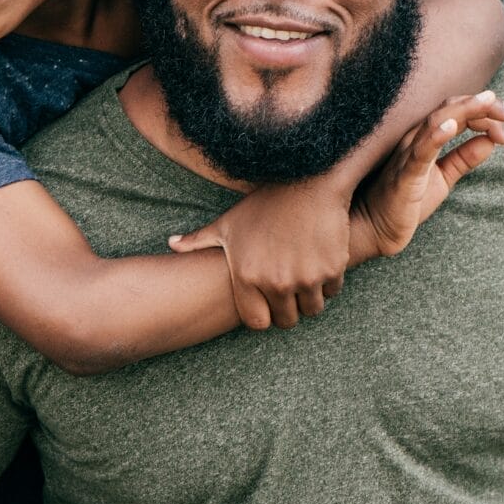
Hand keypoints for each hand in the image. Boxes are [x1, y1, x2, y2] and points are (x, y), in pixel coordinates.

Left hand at [169, 180, 350, 329]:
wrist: (308, 180)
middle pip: (286, 321)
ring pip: (311, 309)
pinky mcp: (331, 270)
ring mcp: (306, 278)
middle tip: (289, 292)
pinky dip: (328, 282)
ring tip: (305, 276)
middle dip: (288, 310)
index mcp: (247, 277)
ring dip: (309, 298)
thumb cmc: (264, 204)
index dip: (263, 315)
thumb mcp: (227, 223)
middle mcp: (276, 283)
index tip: (267, 304)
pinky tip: (320, 262)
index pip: (257, 322)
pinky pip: (332, 291)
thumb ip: (198, 240)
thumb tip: (172, 245)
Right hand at [351, 91, 503, 260]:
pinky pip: (420, 152)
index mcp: (424, 139)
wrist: (375, 231)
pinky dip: (436, 136)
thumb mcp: (443, 178)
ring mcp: (406, 156)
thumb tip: (492, 140)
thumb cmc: (404, 203)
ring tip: (490, 103)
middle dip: (483, 106)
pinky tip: (452, 126)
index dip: (486, 113)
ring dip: (465, 110)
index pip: (457, 113)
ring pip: (436, 122)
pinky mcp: (403, 176)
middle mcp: (414, 140)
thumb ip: (465, 158)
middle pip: (450, 109)